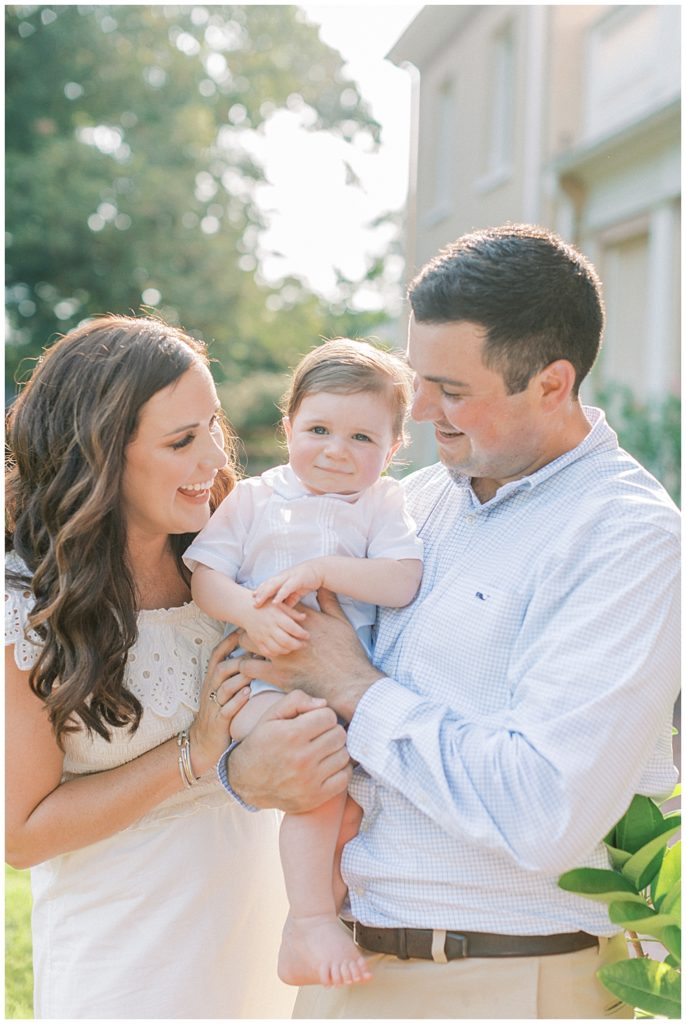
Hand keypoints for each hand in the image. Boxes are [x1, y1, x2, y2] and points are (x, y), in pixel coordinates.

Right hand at [189, 633, 251, 774]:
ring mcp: (214, 706)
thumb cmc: (217, 714)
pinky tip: (248, 693)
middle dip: (239, 659)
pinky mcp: (219, 722)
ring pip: (225, 687)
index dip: (229, 641)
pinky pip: (226, 709)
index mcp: (212, 680)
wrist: (202, 745)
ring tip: (256, 670)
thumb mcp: (222, 692)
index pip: (218, 656)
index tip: (244, 630)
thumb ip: (234, 674)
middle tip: (259, 652)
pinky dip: (237, 700)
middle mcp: (211, 690)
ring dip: (240, 677)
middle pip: (222, 668)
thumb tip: (254, 656)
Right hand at [228, 689, 351, 811]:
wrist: (246, 781)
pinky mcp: (315, 797)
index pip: (329, 716)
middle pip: (339, 735)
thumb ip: (296, 700)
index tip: (314, 721)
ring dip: (336, 750)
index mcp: (291, 735)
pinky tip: (326, 766)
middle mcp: (301, 759)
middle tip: (319, 736)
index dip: (323, 716)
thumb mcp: (271, 715)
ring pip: (344, 755)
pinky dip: (340, 770)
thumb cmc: (262, 742)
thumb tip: (324, 704)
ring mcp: (309, 780)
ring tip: (322, 751)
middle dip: (331, 731)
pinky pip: (345, 778)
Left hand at [238, 589, 383, 720]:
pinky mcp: (276, 674)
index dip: (270, 608)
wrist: (348, 682)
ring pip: (249, 642)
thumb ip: (330, 602)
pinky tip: (247, 666)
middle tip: (252, 627)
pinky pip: (250, 666)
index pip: (278, 608)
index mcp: (301, 620)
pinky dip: (246, 665)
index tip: (266, 612)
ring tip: (246, 645)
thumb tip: (325, 586)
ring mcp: (280, 654)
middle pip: (259, 622)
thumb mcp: (341, 622)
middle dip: (254, 624)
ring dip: (246, 642)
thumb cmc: (347, 653)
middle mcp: (287, 635)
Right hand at [244, 600, 308, 657]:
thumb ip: (292, 612)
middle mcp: (269, 627)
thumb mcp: (280, 605)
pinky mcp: (257, 641)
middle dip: (297, 645)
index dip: (302, 634)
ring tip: (294, 647)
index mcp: (277, 617)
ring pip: (277, 649)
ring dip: (288, 650)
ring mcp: (262, 635)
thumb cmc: (266, 606)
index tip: (307, 636)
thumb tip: (304, 617)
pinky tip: (282, 649)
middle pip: (286, 641)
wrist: (246, 609)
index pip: (292, 628)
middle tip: (303, 644)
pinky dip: (276, 653)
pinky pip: (267, 652)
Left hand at [253, 559, 324, 607]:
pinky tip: (275, 602)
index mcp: (281, 578)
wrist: (319, 571)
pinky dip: (279, 595)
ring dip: (265, 594)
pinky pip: (286, 588)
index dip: (259, 591)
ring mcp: (288, 577)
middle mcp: (282, 576)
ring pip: (273, 585)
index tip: (251, 599)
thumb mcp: (295, 592)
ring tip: (258, 602)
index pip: (267, 584)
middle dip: (259, 594)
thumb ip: (288, 600)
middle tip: (252, 603)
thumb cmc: (305, 581)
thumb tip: (282, 611)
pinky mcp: (296, 580)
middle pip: (267, 585)